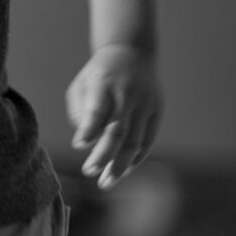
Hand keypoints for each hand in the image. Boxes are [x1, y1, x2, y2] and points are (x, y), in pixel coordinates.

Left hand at [66, 44, 161, 189]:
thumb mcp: (82, 84)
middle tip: (89, 172)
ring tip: (106, 182)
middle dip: (103, 155)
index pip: (97, 109)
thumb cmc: (99, 75)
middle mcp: (127, 94)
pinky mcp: (156, 111)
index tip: (78, 146)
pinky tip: (124, 171)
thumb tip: (84, 141)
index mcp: (104, 84)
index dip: (89, 129)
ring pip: (135, 140)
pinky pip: (148, 139)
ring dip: (120, 165)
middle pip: (117, 130)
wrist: (132, 52)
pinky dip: (136, 158)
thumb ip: (79, 111)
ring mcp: (145, 103)